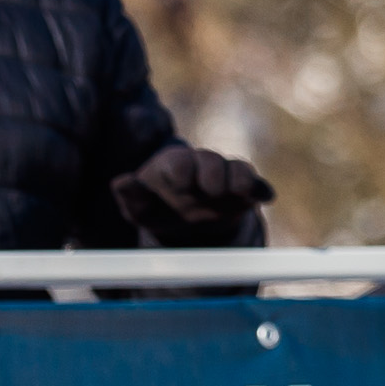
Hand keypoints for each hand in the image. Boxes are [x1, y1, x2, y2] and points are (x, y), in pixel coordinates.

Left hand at [111, 144, 275, 246]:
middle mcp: (201, 165)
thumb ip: (130, 195)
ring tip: (238, 191)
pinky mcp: (244, 190)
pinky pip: (255, 186)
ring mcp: (225, 176)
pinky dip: (260, 190)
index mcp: (173, 165)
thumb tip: (119, 182)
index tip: (181, 183)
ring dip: (237, 181)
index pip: (178, 161)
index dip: (180, 169)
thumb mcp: (139, 207)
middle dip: (211, 173)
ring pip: (235, 171)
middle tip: (210, 189)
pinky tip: (265, 197)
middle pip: (210, 161)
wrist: (185, 224)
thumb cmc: (157, 209)